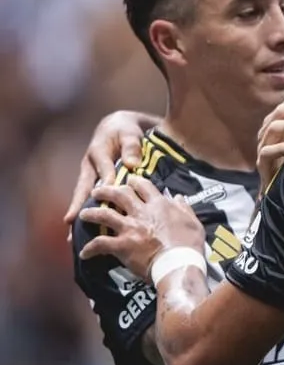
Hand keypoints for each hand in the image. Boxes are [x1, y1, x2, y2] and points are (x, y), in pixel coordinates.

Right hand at [65, 110, 161, 227]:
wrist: (118, 128)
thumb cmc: (124, 131)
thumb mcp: (129, 134)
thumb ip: (132, 147)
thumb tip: (131, 164)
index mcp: (98, 153)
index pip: (103, 168)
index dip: (106, 180)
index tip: (106, 193)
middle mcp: (90, 167)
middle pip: (83, 188)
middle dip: (78, 205)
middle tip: (70, 222)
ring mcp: (91, 176)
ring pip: (84, 198)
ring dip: (80, 215)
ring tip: (73, 236)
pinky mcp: (96, 183)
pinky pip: (92, 200)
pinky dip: (91, 215)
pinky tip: (90, 233)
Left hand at [78, 175, 204, 283]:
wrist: (178, 264)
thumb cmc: (189, 245)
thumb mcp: (193, 223)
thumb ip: (184, 208)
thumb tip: (178, 198)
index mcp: (159, 205)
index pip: (144, 186)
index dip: (134, 181)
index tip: (129, 180)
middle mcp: (141, 212)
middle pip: (119, 194)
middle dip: (106, 190)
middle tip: (98, 191)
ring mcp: (129, 228)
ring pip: (103, 214)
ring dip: (91, 213)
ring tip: (84, 214)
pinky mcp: (121, 245)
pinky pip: (100, 243)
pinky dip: (90, 248)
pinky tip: (84, 252)